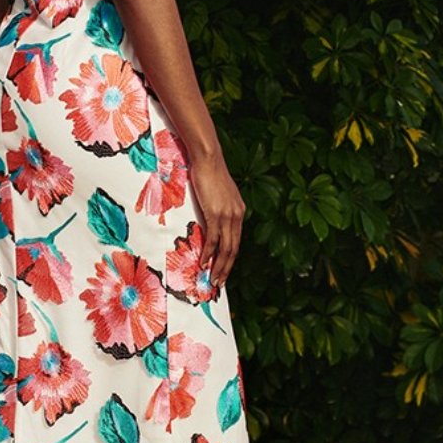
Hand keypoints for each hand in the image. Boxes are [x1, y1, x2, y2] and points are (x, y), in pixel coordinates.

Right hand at [188, 147, 245, 288]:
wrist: (208, 159)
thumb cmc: (210, 173)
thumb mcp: (218, 194)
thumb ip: (218, 207)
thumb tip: (210, 219)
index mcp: (239, 211)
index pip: (236, 241)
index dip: (230, 258)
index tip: (224, 270)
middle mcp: (237, 215)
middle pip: (234, 249)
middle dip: (226, 268)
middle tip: (220, 282)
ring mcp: (227, 215)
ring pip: (226, 248)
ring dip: (219, 266)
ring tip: (213, 279)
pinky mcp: (216, 214)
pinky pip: (213, 239)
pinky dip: (209, 253)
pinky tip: (203, 262)